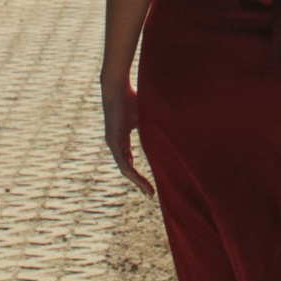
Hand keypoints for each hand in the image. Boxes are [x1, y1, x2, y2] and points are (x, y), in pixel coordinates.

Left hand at [101, 76, 153, 192]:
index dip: (138, 173)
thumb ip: (149, 126)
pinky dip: (132, 172)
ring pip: (125, 169)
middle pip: (127, 169)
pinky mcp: (114, 141)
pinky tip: (140, 180)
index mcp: (121, 138)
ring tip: (148, 191)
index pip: (129, 161)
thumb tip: (167, 130)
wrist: (117, 87)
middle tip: (150, 194)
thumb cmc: (130, 97)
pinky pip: (124, 162)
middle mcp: (115, 144)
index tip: (149, 184)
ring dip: (137, 181)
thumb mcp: (143, 117)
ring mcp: (113, 143)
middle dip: (139, 182)